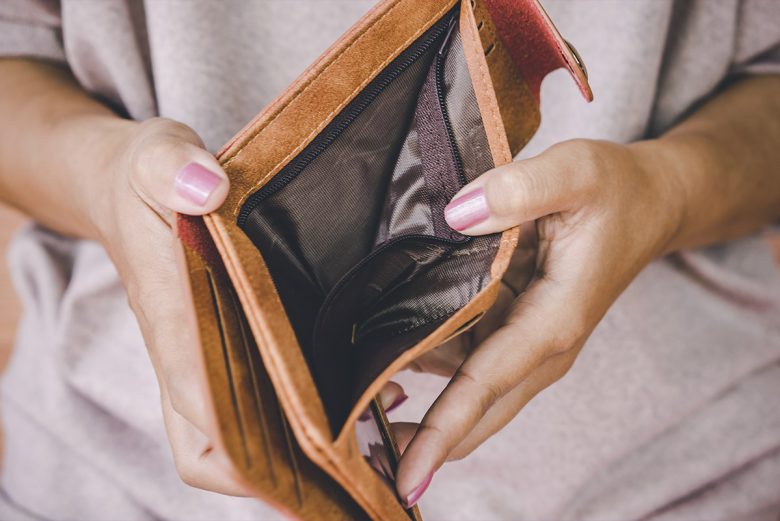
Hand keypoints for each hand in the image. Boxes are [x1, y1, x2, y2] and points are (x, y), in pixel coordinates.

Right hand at [90, 117, 410, 495]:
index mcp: (173, 323)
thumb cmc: (146, 177)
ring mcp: (211, 352)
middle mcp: (192, 353)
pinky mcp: (231, 338)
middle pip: (224, 447)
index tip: (308, 468)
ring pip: (248, 427)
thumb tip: (205, 188)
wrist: (134, 183)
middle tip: (363, 464)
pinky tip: (367, 384)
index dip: (244, 457)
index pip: (199, 413)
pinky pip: (265, 391)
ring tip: (380, 431)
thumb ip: (170, 168)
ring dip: (303, 441)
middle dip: (285, 467)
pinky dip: (307, 403)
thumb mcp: (156, 158)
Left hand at [394, 139, 684, 505]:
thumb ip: (520, 189)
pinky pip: (464, 354)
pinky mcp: (514, 327)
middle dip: (422, 439)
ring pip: (463, 386)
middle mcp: (540, 347)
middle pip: (475, 410)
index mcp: (554, 321)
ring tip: (352, 395)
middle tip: (358, 451)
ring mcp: (526, 341)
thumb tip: (457, 214)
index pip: (486, 384)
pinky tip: (384, 344)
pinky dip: (426, 357)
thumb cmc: (617, 190)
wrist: (648, 204)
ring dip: (416, 397)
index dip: (442, 431)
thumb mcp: (576, 172)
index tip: (404, 477)